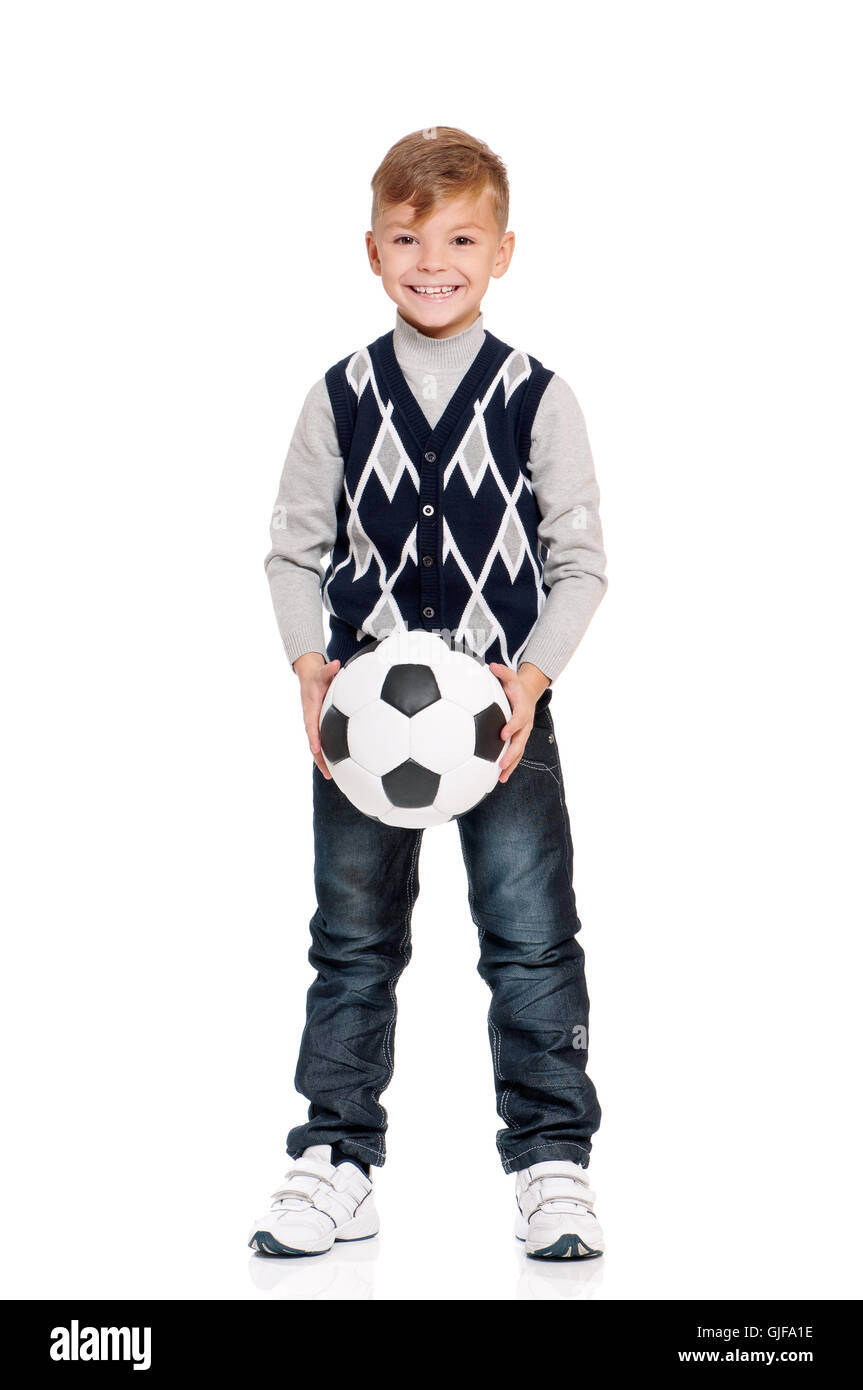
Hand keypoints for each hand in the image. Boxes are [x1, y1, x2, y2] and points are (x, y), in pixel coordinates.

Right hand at [293, 652, 340, 778]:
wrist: (309, 679)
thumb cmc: (316, 677)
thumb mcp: (321, 673)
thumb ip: (328, 670)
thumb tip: (336, 664)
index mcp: (311, 711)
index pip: (311, 727)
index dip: (313, 739)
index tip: (316, 749)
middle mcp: (312, 722)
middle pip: (315, 744)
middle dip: (320, 760)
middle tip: (329, 775)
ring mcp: (317, 727)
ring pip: (320, 748)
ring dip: (325, 762)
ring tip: (334, 779)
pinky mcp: (322, 728)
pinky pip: (326, 743)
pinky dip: (331, 755)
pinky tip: (343, 768)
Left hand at [488, 660, 549, 782]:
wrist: (527, 694)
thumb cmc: (515, 686)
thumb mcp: (510, 676)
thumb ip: (502, 672)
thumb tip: (491, 666)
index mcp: (523, 711)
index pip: (519, 720)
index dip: (512, 727)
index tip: (502, 734)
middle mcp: (525, 725)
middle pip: (520, 742)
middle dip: (511, 753)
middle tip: (501, 763)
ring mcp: (523, 735)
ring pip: (518, 753)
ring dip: (510, 766)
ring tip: (500, 778)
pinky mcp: (519, 740)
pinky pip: (515, 755)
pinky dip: (508, 767)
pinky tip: (498, 778)